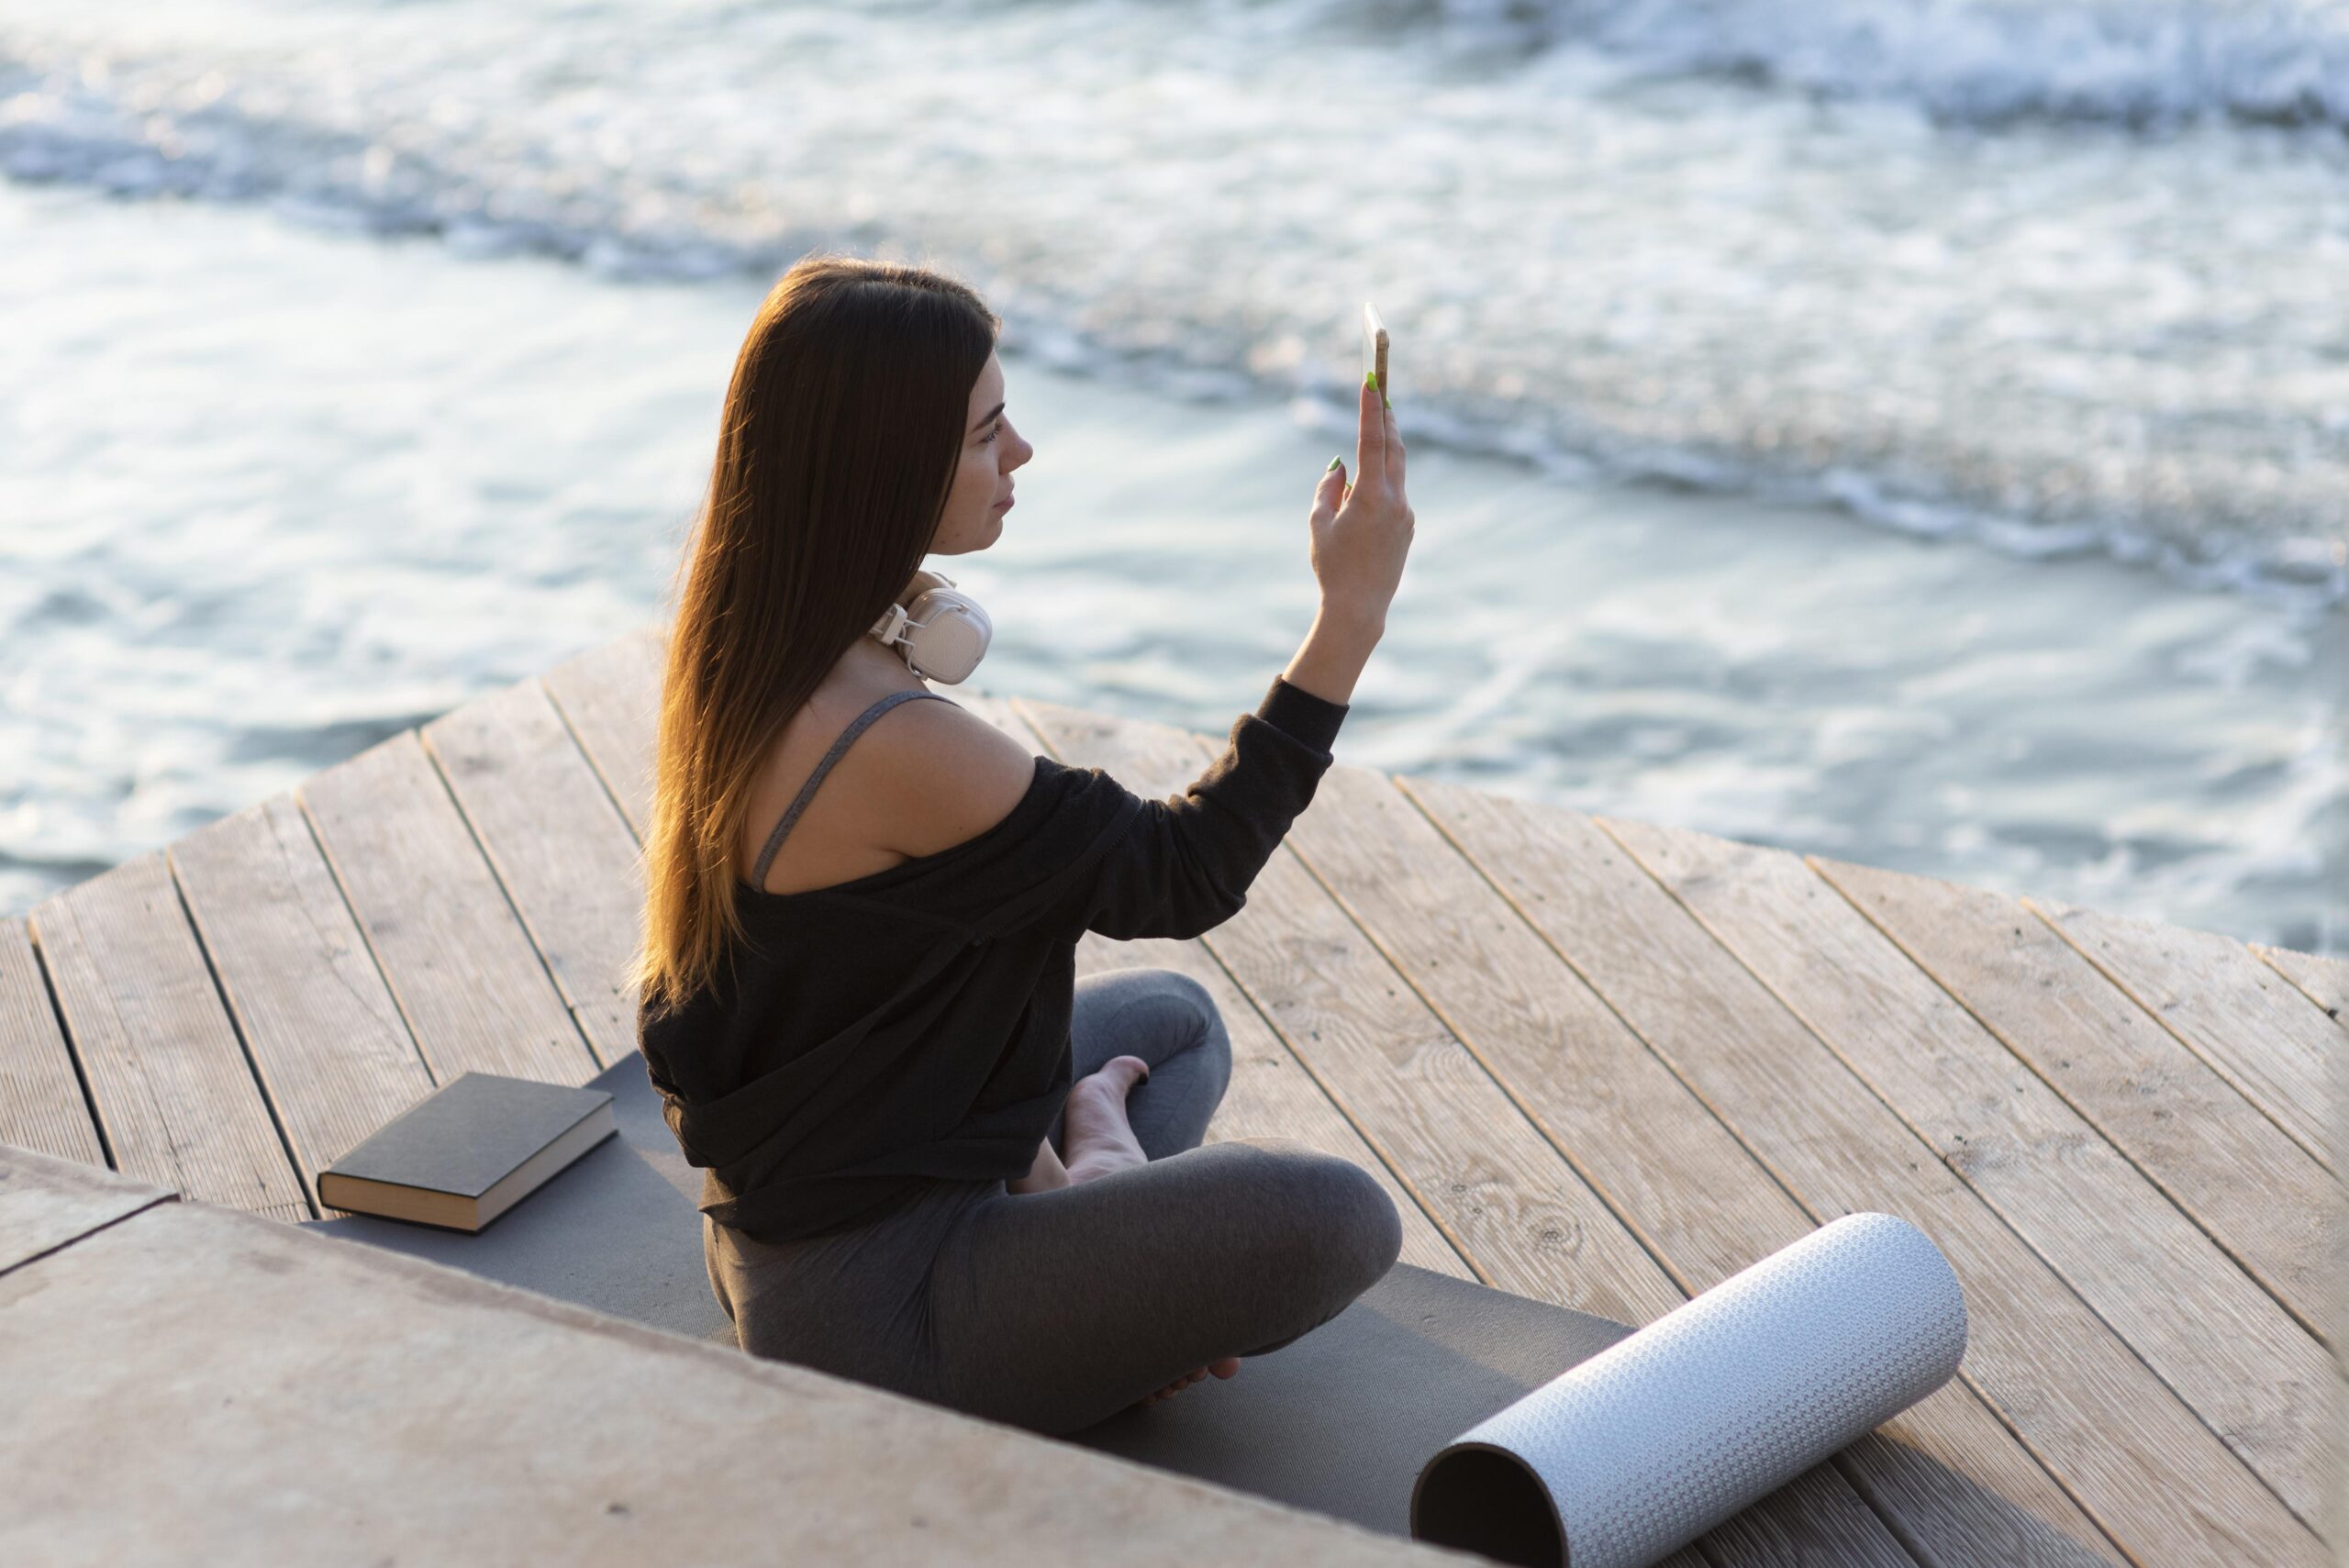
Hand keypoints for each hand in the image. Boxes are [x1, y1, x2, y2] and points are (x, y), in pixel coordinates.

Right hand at [1307, 375, 1412, 624]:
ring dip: (1384, 451)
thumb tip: (1341, 466)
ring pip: (1395, 472)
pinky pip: (1394, 495)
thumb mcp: (1319, 524)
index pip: (1372, 441)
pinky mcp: (1408, 527)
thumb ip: (1328, 489)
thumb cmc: (1332, 567)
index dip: (1370, 408)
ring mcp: (1405, 514)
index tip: (1371, 380)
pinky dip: (1382, 483)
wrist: (1359, 608)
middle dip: (1387, 418)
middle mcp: (1395, 501)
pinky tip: (1364, 495)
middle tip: (1381, 392)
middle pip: (1394, 448)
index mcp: (1371, 496)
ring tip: (1374, 431)